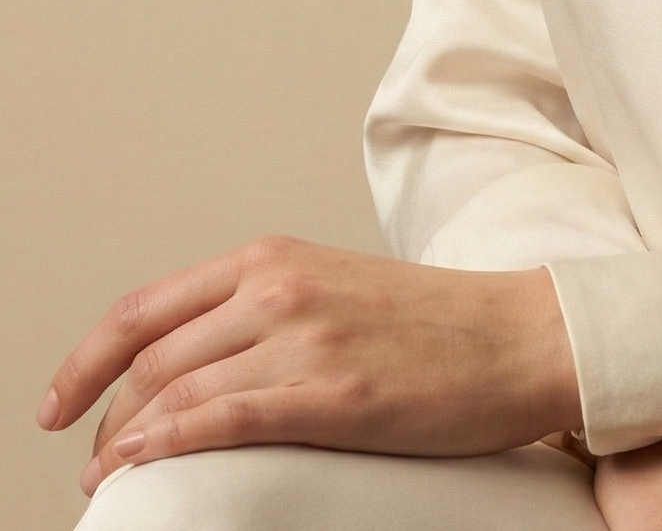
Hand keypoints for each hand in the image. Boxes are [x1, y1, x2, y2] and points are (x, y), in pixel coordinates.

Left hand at [37, 235, 578, 498]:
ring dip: (124, 447)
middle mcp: (280, 287)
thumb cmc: (438, 326)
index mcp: (276, 258)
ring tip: (110, 484)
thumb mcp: (335, 291)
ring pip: (173, 393)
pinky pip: (221, 420)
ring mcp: (305, 337)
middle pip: (149, 359)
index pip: (145, 308)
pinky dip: (166, 448)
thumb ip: (266, 313)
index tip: (58, 406)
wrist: (521, 337)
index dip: (86, 361)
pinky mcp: (333, 392)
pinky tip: (137, 470)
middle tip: (93, 467)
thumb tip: (196, 368)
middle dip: (103, 420)